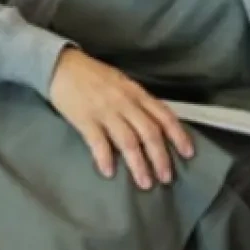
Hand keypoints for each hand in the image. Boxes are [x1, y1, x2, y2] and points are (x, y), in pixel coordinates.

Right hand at [46, 48, 194, 188]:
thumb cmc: (94, 76)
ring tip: (145, 183)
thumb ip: (139, 103)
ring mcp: (105, 111)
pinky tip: (109, 172)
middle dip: (160, 157)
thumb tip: (156, 126)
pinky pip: (98, 142)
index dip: (178, 135)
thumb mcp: (123, 83)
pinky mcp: (84, 119)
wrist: (61, 66)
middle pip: (149, 133)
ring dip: (138, 164)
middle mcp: (125, 102)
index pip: (164, 115)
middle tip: (166, 178)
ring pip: (128, 141)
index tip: (188, 153)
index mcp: (137, 93)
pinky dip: (105, 158)